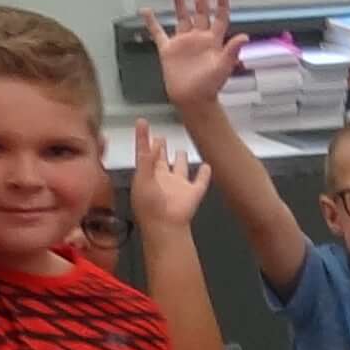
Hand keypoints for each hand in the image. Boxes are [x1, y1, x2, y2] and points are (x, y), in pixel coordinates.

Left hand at [132, 127, 215, 242]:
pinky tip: (207, 166)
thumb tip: (151, 143)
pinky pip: (200, 181)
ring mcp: (178, 186)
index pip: (144, 151)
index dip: (142, 137)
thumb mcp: (143, 180)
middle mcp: (162, 178)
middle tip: (160, 137)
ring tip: (181, 150)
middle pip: (161, 160)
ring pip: (180, 169)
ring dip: (181, 160)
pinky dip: (204, 174)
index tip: (141, 122)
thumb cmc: (150, 207)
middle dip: (160, 148)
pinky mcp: (193, 193)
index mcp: (147, 175)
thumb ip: (146, 160)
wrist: (166, 227)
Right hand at [147, 0, 243, 111]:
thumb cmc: (210, 86)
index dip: (221, 5)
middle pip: (200, 13)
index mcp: (213, 41)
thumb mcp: (224, 67)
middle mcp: (198, 38)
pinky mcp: (168, 49)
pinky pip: (158, 33)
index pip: (219, 18)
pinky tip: (146, 11)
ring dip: (179, 4)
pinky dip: (151, 22)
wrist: (192, 99)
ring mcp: (183, 42)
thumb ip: (233, 50)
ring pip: (181, 18)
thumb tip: (245, 37)